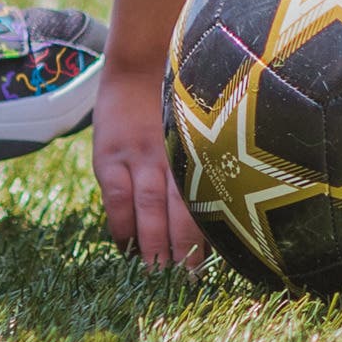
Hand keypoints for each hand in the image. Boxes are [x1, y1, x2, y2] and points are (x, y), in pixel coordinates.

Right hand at [88, 61, 205, 268]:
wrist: (141, 61)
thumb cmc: (181, 100)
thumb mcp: (205, 127)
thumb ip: (211, 161)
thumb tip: (230, 205)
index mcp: (200, 152)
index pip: (206, 202)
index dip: (211, 235)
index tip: (214, 265)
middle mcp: (172, 156)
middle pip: (181, 211)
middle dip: (184, 248)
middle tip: (187, 281)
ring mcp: (140, 155)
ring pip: (150, 207)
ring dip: (155, 244)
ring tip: (158, 274)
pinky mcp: (110, 154)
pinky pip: (117, 196)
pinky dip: (121, 224)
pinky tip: (126, 247)